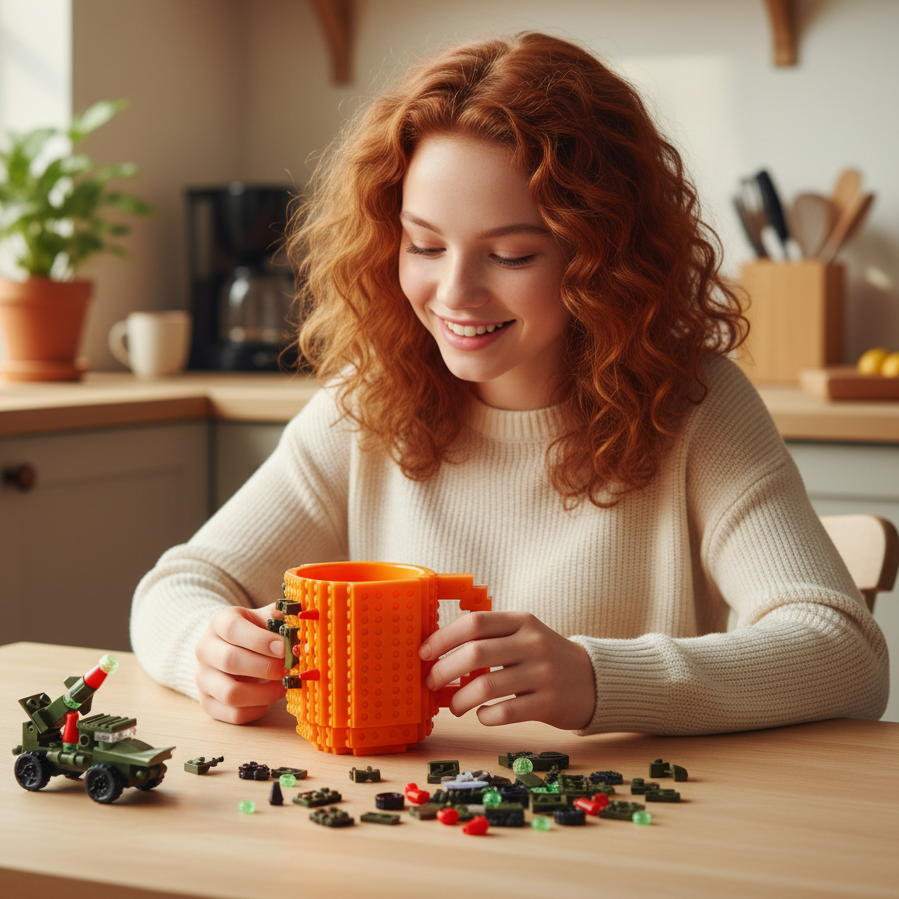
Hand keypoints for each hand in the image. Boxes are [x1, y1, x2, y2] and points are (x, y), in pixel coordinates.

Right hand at [195, 602, 286, 723]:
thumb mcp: (264, 618)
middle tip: (289, 669)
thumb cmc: (253, 633)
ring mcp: (203, 679)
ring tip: (283, 686)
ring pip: (230, 693)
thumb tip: (304, 616)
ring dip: (263, 693)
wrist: (229, 649)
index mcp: (219, 622)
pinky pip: (233, 714)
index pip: (233, 629)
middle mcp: (205, 649)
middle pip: (230, 661)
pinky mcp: (207, 703)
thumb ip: (281, 617)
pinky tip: (269, 699)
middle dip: (266, 667)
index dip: (260, 640)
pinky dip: (256, 709)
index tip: (284, 648)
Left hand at [419, 611, 595, 730]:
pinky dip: (485, 716)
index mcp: (521, 621)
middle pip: (475, 653)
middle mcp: (532, 643)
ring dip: (460, 699)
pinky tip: (482, 715)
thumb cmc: (546, 657)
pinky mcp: (549, 703)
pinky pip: (505, 712)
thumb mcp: (524, 634)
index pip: (474, 623)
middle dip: (444, 669)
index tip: (424, 653)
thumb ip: (490, 636)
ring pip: (486, 686)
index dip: (443, 637)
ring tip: (455, 706)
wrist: (594, 680)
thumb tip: (438, 651)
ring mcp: (542, 673)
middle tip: (431, 682)